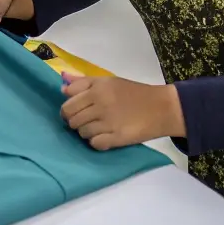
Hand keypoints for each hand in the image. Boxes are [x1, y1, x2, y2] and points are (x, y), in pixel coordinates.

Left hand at [60, 74, 185, 149]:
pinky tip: (105, 137)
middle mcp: (99, 104)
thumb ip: (84, 82)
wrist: (161, 108)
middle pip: (71, 119)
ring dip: (86, 132)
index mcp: (96, 89)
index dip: (68, 110)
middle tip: (85, 122)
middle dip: (75, 122)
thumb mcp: (109, 81)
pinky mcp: (116, 138)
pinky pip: (94, 144)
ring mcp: (107, 122)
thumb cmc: (134, 93)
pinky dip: (97, 142)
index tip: (73, 112)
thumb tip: (62, 87)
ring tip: (98, 128)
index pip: (67, 103)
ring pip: (81, 132)